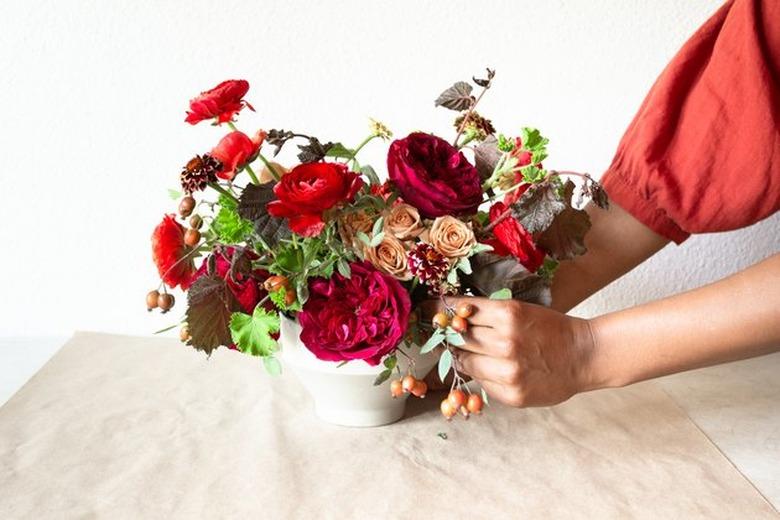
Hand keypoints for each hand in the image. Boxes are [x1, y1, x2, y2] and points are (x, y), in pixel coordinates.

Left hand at [422, 297, 599, 406]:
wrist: (584, 355)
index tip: (426, 308)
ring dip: (462, 355)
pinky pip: (480, 382)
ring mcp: (508, 371)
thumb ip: (487, 314)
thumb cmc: (551, 328)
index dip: (440, 309)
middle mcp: (505, 342)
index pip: (459, 310)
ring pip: (465, 361)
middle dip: (448, 333)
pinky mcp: (511, 393)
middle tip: (442, 331)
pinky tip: (489, 367)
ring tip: (467, 351)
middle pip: (458, 337)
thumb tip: (449, 315)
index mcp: (508, 314)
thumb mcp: (520, 309)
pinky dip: (480, 374)